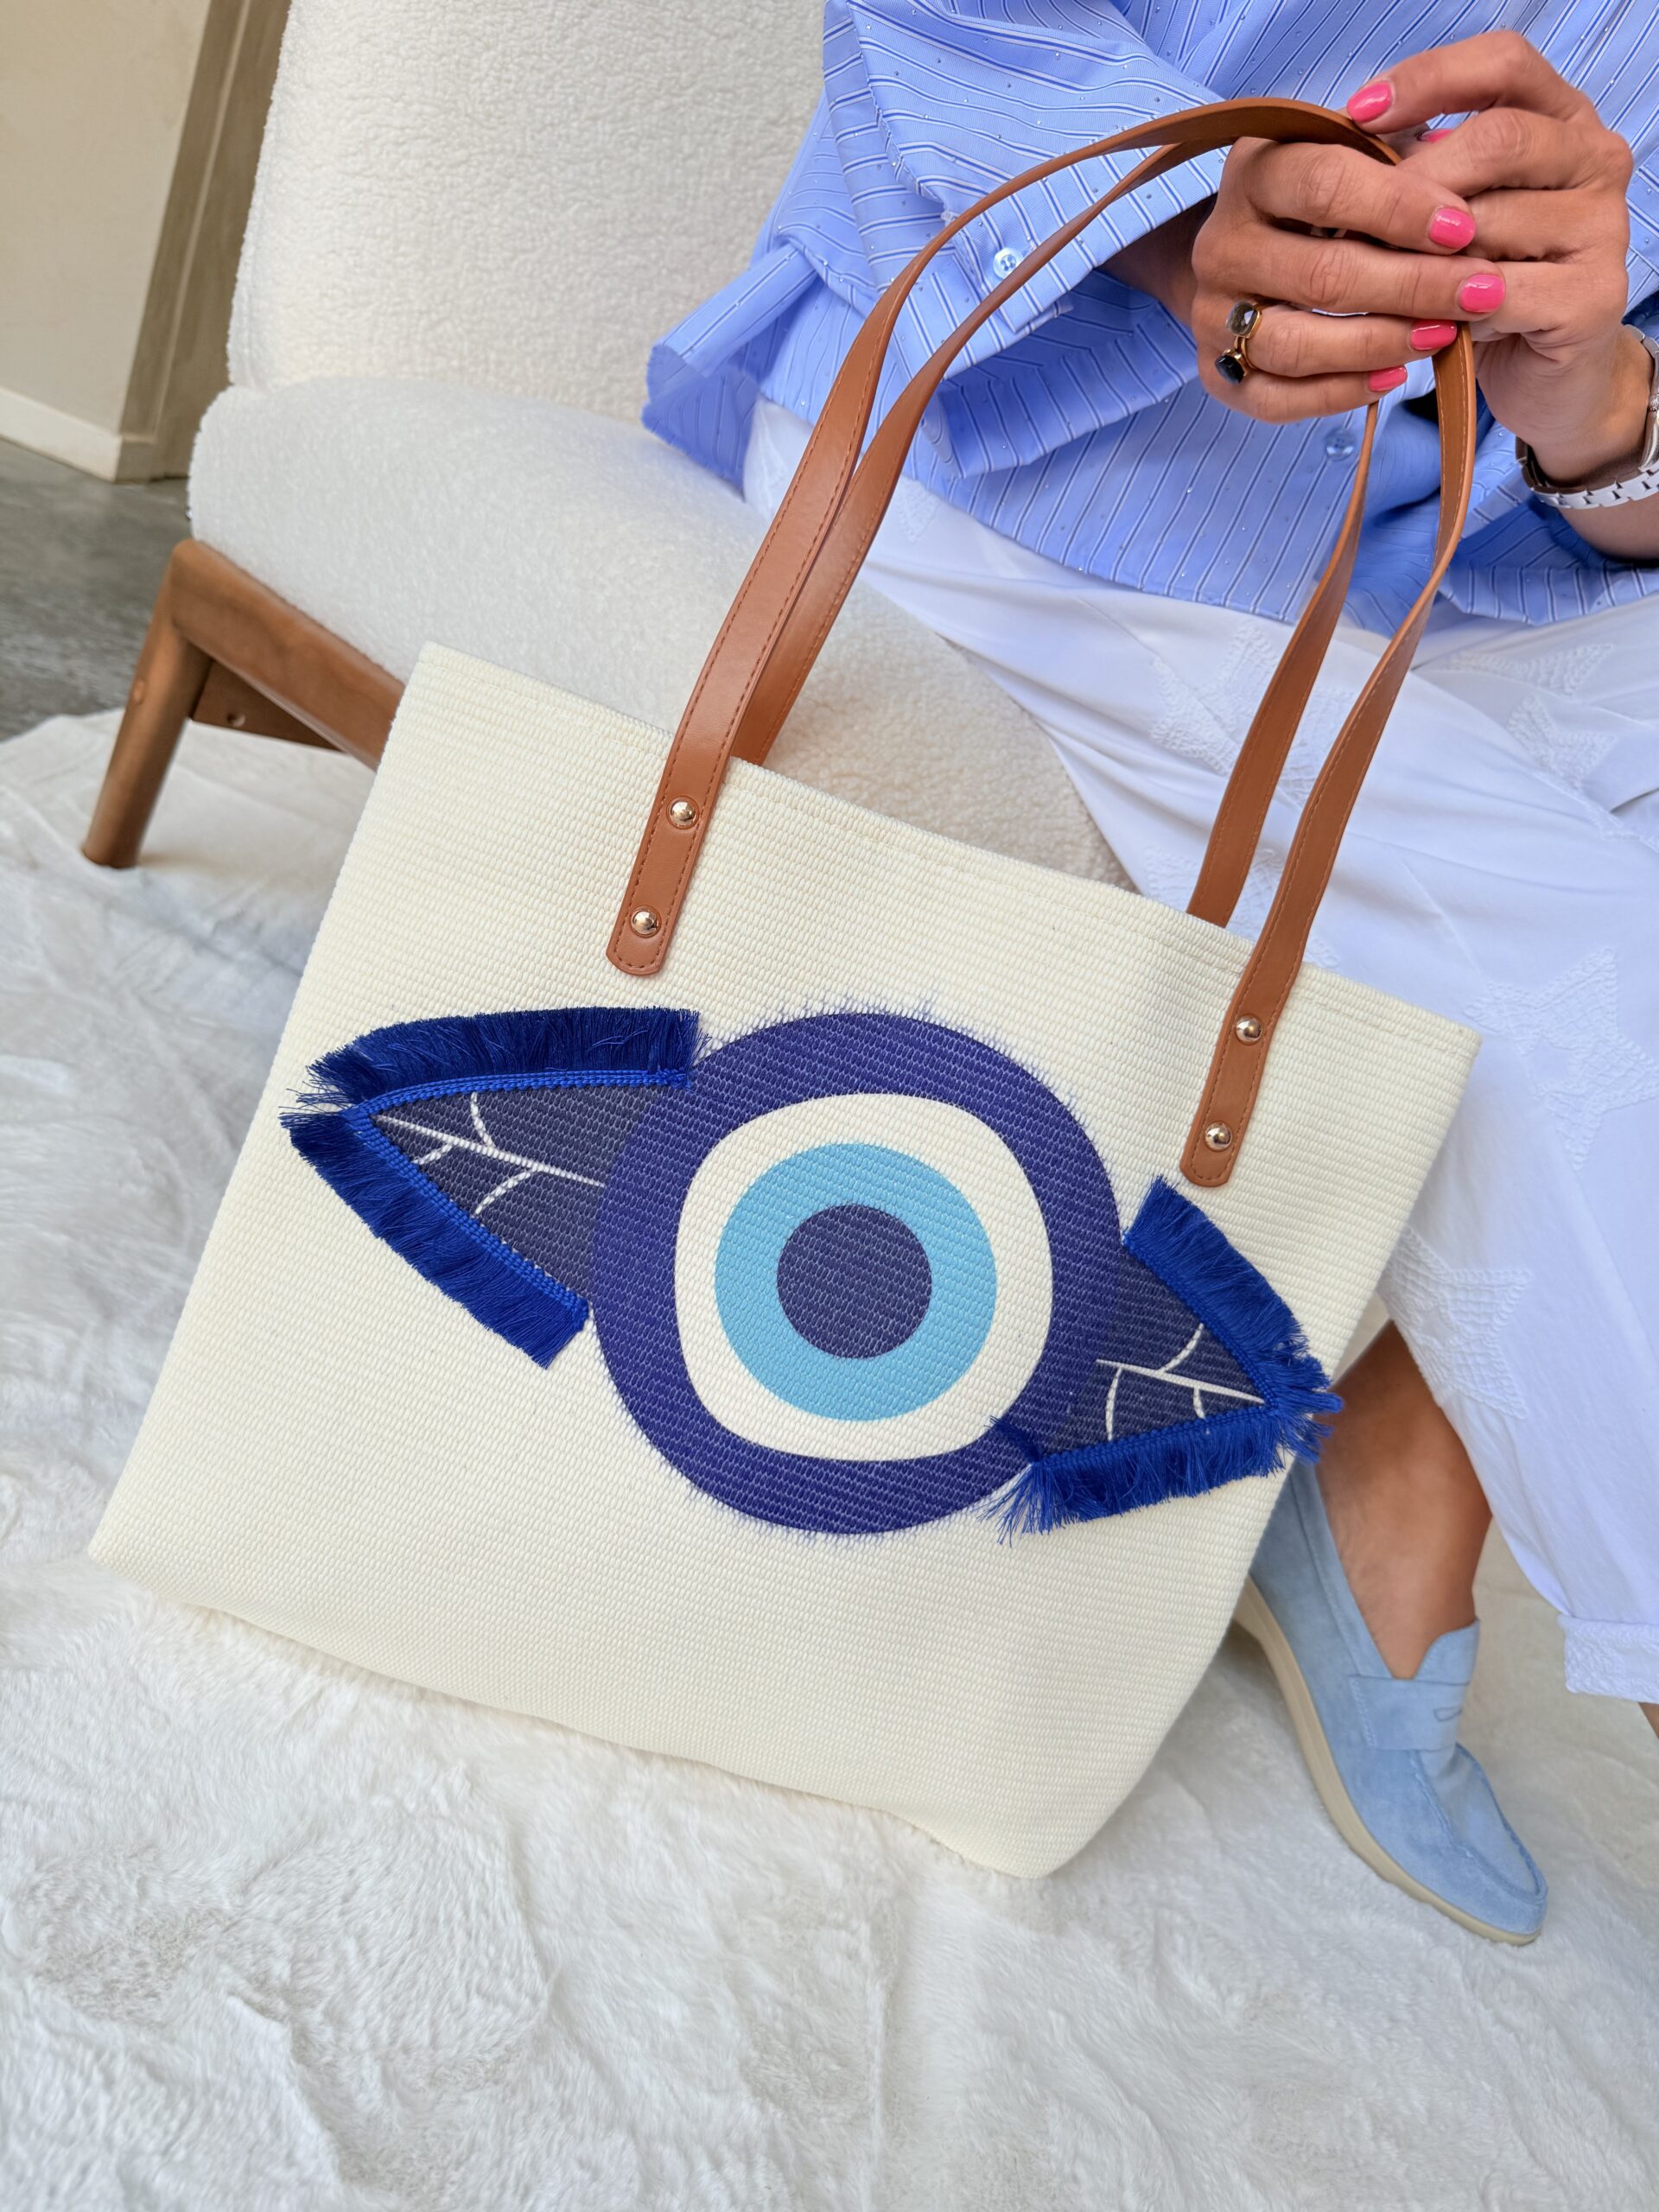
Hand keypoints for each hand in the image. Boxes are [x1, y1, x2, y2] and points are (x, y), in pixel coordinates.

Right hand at [1175, 121, 1506, 422]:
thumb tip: (1460, 155)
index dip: (1398, 208)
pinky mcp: (1214, 373)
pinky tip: (1394, 377)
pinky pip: (1276, 399)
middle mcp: (1220, 244)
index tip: (1463, 229)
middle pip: (1319, 274)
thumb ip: (1400, 155)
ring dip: (1380, 343)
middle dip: (1411, 285)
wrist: (1247, 256)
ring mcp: (1210, 315)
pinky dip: (1340, 393)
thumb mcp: (1355, 156)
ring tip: (1443, 335)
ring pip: (1295, 344)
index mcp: (1254, 172)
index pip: (1324, 184)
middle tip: (1480, 291)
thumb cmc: (1324, 200)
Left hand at [1348, 34, 1642, 486]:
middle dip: (1414, 185)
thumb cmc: (1485, 285)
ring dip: (1421, 259)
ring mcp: (1604, 226)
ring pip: (1491, 222)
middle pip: (1498, 138)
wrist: (1542, 375)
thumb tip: (1343, 142)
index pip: (1504, 64)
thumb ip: (1420, 169)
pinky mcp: (1594, 296)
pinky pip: (1501, 293)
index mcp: (1563, 119)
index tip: (1356, 115)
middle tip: (1350, 227)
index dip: (1428, 79)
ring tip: (1379, 285)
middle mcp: (1596, 159)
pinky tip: (1427, 326)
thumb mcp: (1450, 214)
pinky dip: (1451, 312)